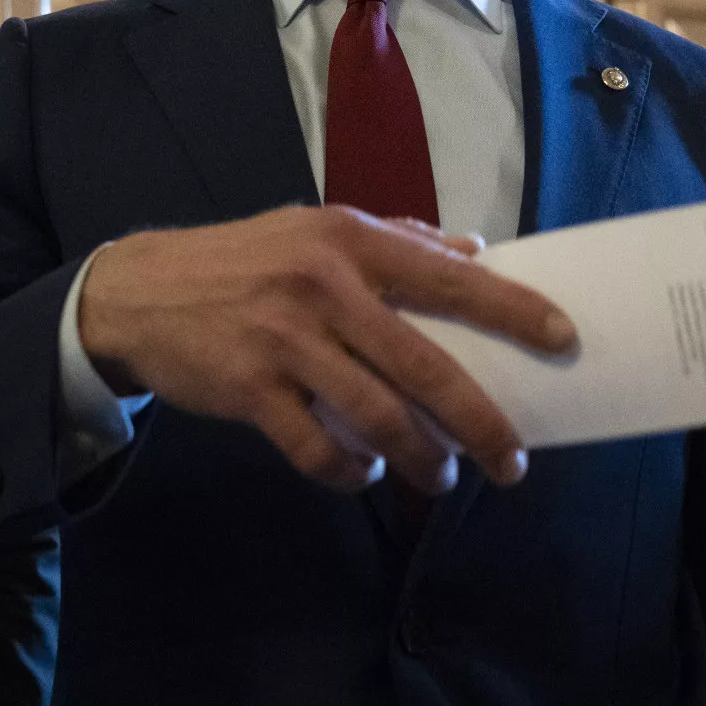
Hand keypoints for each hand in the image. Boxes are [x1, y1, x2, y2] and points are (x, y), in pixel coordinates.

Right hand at [77, 205, 575, 494]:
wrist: (141, 292)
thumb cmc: (246, 260)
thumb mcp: (316, 230)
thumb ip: (397, 241)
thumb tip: (476, 252)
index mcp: (351, 240)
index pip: (451, 279)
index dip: (513, 311)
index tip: (563, 339)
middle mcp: (325, 287)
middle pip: (426, 368)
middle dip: (481, 424)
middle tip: (513, 462)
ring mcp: (286, 341)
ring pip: (379, 419)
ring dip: (423, 458)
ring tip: (442, 475)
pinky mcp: (251, 389)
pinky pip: (318, 449)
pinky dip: (351, 471)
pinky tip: (365, 471)